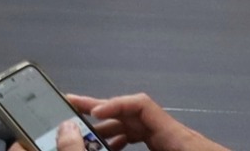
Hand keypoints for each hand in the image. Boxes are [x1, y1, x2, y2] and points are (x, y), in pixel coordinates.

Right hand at [63, 92, 231, 150]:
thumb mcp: (179, 144)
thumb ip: (147, 135)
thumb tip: (117, 134)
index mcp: (176, 135)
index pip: (141, 104)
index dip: (114, 104)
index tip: (93, 113)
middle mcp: (174, 134)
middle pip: (132, 113)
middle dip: (101, 110)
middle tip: (71, 105)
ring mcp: (174, 142)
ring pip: (136, 127)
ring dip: (109, 129)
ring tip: (85, 135)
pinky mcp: (174, 149)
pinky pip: (144, 139)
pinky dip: (124, 141)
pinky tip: (111, 148)